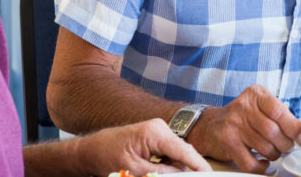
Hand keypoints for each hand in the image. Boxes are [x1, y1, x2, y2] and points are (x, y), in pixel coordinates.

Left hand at [72, 118, 210, 174]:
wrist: (91, 150)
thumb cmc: (106, 156)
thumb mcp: (133, 170)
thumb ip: (160, 173)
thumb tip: (182, 175)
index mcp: (155, 132)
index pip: (184, 150)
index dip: (198, 164)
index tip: (209, 174)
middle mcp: (160, 128)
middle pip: (182, 153)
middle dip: (180, 169)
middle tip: (165, 176)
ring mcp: (158, 131)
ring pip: (176, 155)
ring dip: (170, 169)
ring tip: (145, 172)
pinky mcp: (155, 137)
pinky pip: (168, 154)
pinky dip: (164, 165)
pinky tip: (151, 170)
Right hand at [188, 85, 300, 172]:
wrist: (210, 125)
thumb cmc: (242, 116)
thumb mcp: (260, 106)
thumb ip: (281, 115)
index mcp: (256, 94)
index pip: (279, 111)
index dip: (294, 127)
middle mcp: (243, 107)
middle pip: (273, 131)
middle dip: (285, 144)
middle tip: (287, 146)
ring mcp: (234, 125)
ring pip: (264, 147)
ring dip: (274, 154)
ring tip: (273, 152)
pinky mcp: (228, 142)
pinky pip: (250, 162)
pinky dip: (261, 166)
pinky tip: (263, 161)